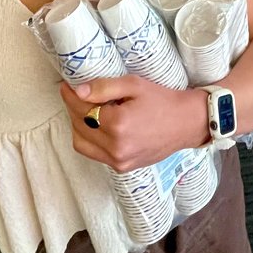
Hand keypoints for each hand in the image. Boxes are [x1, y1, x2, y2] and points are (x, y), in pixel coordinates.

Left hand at [59, 77, 208, 172]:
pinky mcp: (122, 168)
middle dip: (73, 108)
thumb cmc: (161, 100)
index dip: (70, 95)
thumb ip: (103, 88)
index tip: (66, 85)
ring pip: (82, 143)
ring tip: (85, 109)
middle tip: (76, 93)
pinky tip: (96, 125)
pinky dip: (89, 139)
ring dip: (78, 125)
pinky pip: (95, 154)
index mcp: (118, 125)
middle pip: (79, 125)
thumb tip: (78, 91)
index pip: (81, 109)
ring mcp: (119, 161)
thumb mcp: (133, 85)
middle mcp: (116, 147)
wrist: (186, 124)